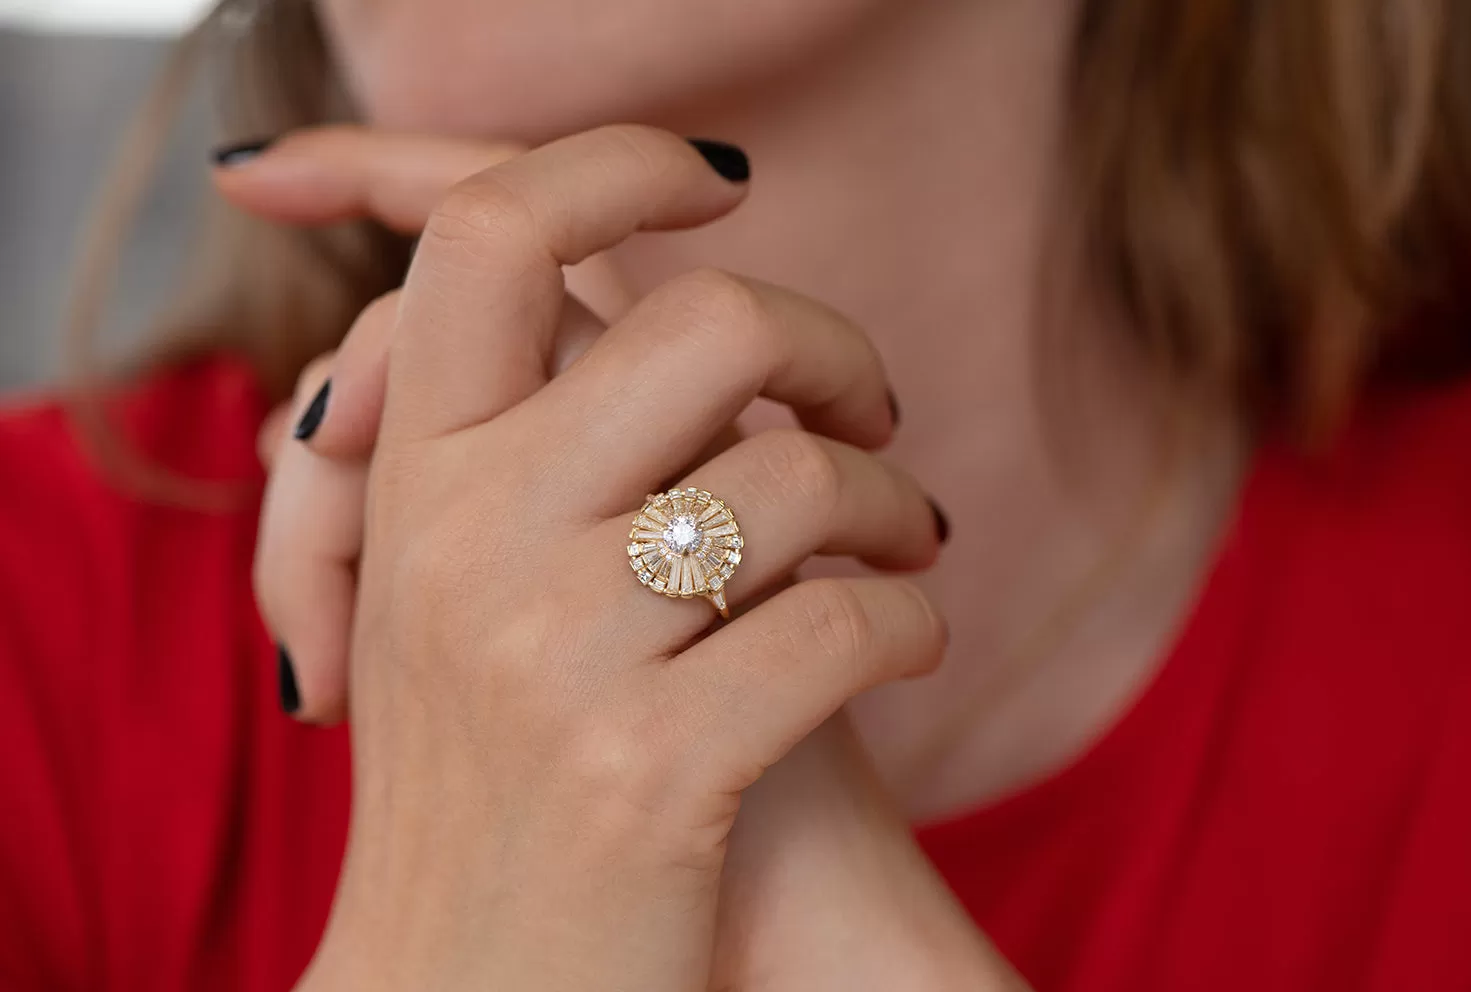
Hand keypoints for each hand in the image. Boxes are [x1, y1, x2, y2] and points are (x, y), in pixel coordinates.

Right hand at [230, 125, 946, 990]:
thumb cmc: (494, 780)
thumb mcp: (453, 598)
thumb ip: (516, 444)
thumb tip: (610, 299)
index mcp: (413, 488)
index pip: (487, 238)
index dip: (610, 166)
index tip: (712, 186)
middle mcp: (466, 547)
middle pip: (705, 325)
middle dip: (830, 344)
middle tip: (868, 399)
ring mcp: (554, 656)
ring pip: (800, 477)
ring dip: (891, 503)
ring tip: (902, 543)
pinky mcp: (651, 769)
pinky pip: (846, 621)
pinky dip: (910, 618)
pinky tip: (904, 638)